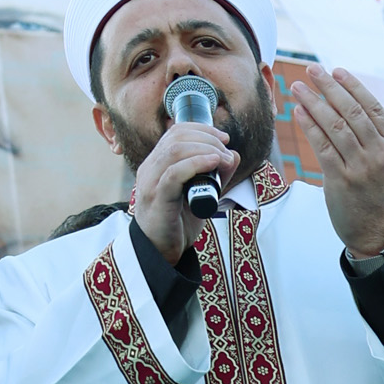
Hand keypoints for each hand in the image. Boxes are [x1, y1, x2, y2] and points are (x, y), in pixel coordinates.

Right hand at [127, 114, 244, 261]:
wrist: (160, 253)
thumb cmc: (177, 224)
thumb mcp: (200, 195)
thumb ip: (215, 175)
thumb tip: (233, 154)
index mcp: (157, 164)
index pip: (175, 132)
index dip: (201, 129)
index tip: (223, 138)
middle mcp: (150, 168)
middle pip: (177, 137)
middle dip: (207, 138)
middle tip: (226, 150)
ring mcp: (150, 182)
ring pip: (175, 150)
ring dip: (206, 149)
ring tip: (224, 159)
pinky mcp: (156, 198)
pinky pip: (174, 173)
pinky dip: (197, 164)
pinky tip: (214, 163)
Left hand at [293, 69, 383, 259]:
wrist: (381, 237)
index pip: (373, 109)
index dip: (354, 88)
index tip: (338, 71)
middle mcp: (377, 155)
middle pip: (352, 113)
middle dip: (330, 88)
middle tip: (313, 70)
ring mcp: (358, 168)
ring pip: (335, 127)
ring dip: (314, 103)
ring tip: (299, 86)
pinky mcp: (339, 180)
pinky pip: (322, 147)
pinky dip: (309, 127)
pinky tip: (298, 111)